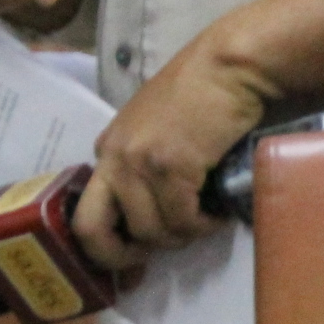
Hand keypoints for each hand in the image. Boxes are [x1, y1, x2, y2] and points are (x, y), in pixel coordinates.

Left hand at [76, 0, 323, 267]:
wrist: (232, 65)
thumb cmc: (209, 90)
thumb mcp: (165, 128)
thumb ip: (153, 161)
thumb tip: (168, 208)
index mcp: (110, 148)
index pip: (90, 210)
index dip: (113, 240)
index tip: (142, 255)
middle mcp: (113, 157)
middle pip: (92, 230)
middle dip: (121, 256)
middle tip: (157, 258)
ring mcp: (138, 162)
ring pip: (150, 231)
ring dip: (182, 236)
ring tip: (207, 222)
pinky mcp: (169, 167)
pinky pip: (182, 220)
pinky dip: (204, 226)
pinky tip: (220, 214)